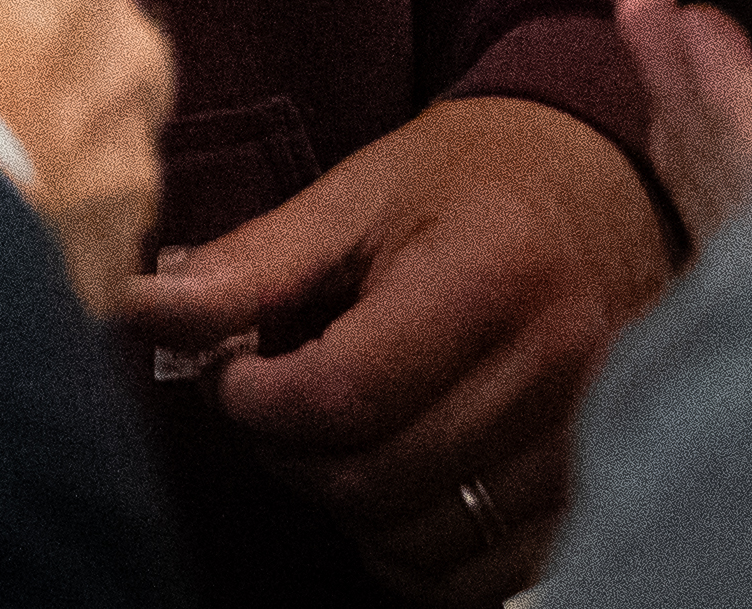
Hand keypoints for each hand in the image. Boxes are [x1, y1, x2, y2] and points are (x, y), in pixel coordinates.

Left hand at [118, 97, 667, 601]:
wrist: (613, 189)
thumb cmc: (470, 182)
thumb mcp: (356, 193)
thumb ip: (251, 264)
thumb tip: (138, 310)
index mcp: (490, 274)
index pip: (341, 394)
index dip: (255, 398)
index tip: (236, 368)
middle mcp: (555, 368)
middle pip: (373, 479)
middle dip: (290, 451)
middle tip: (279, 396)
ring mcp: (585, 443)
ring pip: (418, 541)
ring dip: (348, 503)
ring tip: (345, 425)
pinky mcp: (591, 494)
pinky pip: (476, 578)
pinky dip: (413, 547)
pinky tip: (399, 473)